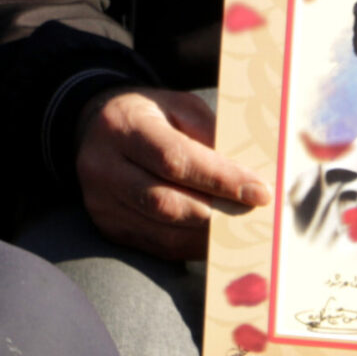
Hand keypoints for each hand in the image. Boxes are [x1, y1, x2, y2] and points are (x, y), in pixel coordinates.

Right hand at [75, 86, 268, 262]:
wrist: (96, 129)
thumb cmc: (151, 117)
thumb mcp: (181, 108)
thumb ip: (212, 137)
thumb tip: (251, 177)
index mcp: (122, 126)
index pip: (174, 159)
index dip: (220, 179)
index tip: (260, 192)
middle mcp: (103, 166)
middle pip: (167, 202)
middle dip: (219, 213)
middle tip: (258, 217)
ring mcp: (101, 201)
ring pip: (165, 233)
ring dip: (211, 236)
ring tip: (244, 229)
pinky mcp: (108, 226)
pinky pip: (159, 246)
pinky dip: (194, 245)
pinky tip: (217, 237)